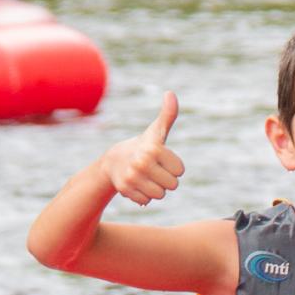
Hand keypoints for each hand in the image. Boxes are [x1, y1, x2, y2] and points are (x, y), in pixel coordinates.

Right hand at [99, 92, 184, 206]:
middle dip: (166, 179)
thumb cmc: (143, 146)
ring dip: (156, 188)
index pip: (180, 171)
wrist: (114, 161)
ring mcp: (132, 177)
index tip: (161, 159)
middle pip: (173, 185)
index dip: (173, 166)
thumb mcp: (157, 131)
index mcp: (154, 148)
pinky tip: (137, 184)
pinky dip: (143, 195)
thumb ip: (168, 114)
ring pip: (160, 195)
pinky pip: (146, 201)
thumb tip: (170, 93)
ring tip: (146, 177)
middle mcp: (142, 163)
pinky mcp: (125, 190)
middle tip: (154, 169)